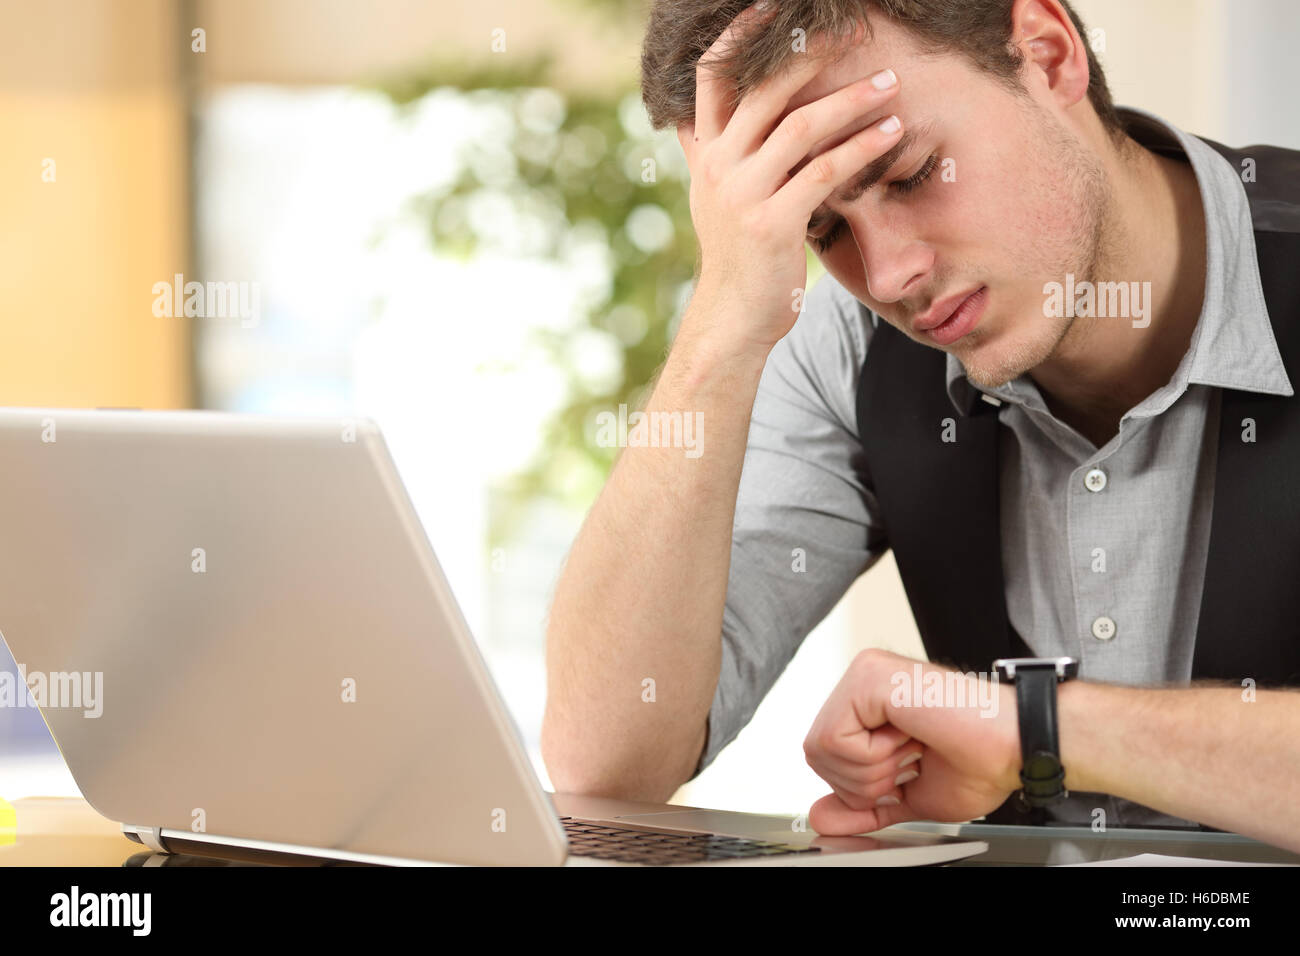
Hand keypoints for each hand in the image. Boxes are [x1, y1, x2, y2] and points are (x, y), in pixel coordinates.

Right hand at [676, 3, 902, 352]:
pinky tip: (892, 132)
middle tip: (854, 31)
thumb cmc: (739, 257)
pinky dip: (862, 147)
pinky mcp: (772, 222)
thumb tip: (700, 118)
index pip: (711, 78)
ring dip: (852, 100)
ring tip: (891, 84)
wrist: (733, 318)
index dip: (738, 37)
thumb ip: (713, 155)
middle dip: (811, 54)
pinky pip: (824, 171)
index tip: (772, 7)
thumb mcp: (715, 198)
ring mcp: (742, 194)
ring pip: (801, 126)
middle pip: (763, 90)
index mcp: (707, 155)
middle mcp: (719, 167)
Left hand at [802, 649, 1022, 834]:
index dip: (859, 784)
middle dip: (863, 781)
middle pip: (816, 753)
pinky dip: (874, 757)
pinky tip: (910, 737)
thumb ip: (862, 805)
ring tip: (914, 748)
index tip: (906, 771)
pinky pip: (836, 739)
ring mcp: (864, 674)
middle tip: (911, 760)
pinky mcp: (869, 677)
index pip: (823, 755)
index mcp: (869, 703)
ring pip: (821, 747)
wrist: (1015, 747)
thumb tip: (820, 817)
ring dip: (873, 770)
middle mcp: (862, 681)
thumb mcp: (907, 795)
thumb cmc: (978, 760)